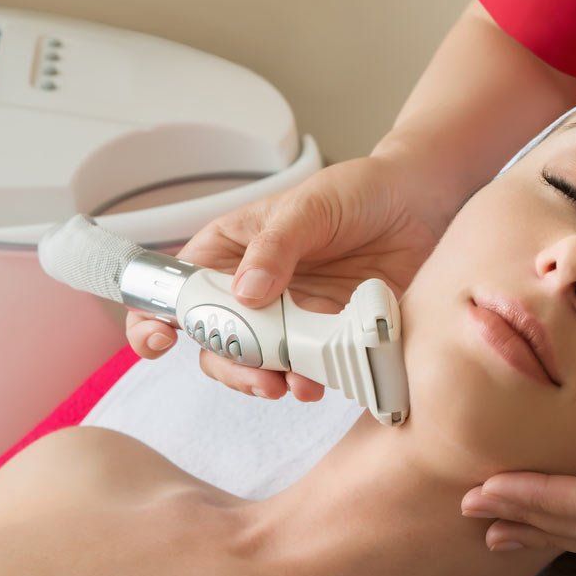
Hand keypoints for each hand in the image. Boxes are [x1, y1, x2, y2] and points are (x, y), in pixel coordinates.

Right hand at [126, 155, 438, 398]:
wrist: (420, 203)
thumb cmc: (356, 191)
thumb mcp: (309, 207)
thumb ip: (276, 248)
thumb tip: (245, 293)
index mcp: (230, 252)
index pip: (177, 289)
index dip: (155, 318)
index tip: (160, 340)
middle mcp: (252, 291)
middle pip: (215, 342)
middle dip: (227, 366)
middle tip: (254, 376)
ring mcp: (290, 318)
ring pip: (258, 364)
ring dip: (266, 381)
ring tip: (290, 384)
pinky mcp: (328, 336)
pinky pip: (307, 369)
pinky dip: (308, 381)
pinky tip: (318, 382)